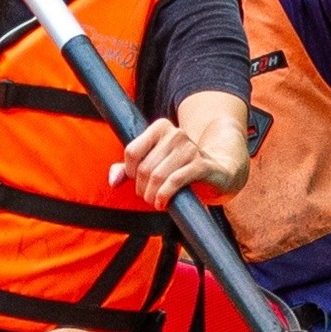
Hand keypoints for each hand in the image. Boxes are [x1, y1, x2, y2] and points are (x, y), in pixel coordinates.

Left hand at [111, 118, 230, 208]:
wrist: (217, 173)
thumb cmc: (179, 169)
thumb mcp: (152, 165)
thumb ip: (128, 170)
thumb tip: (113, 181)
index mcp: (160, 128)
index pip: (132, 151)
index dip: (130, 172)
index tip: (137, 181)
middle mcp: (176, 134)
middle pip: (144, 168)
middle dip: (142, 188)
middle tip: (147, 196)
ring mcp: (190, 149)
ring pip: (158, 176)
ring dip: (152, 195)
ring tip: (155, 201)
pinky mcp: (202, 165)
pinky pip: (175, 181)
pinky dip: (165, 195)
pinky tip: (163, 203)